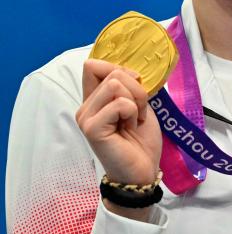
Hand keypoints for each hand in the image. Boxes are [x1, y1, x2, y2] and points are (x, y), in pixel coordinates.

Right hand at [77, 59, 161, 220]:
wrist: (143, 168)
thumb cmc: (141, 139)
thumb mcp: (138, 104)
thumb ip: (127, 86)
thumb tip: (125, 68)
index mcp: (94, 99)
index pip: (94, 65)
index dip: (121, 70)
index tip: (135, 89)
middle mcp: (86, 106)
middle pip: (113, 72)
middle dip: (137, 90)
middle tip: (138, 113)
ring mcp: (86, 117)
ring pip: (116, 84)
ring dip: (136, 102)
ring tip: (133, 121)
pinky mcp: (92, 128)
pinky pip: (120, 103)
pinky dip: (133, 113)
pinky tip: (129, 128)